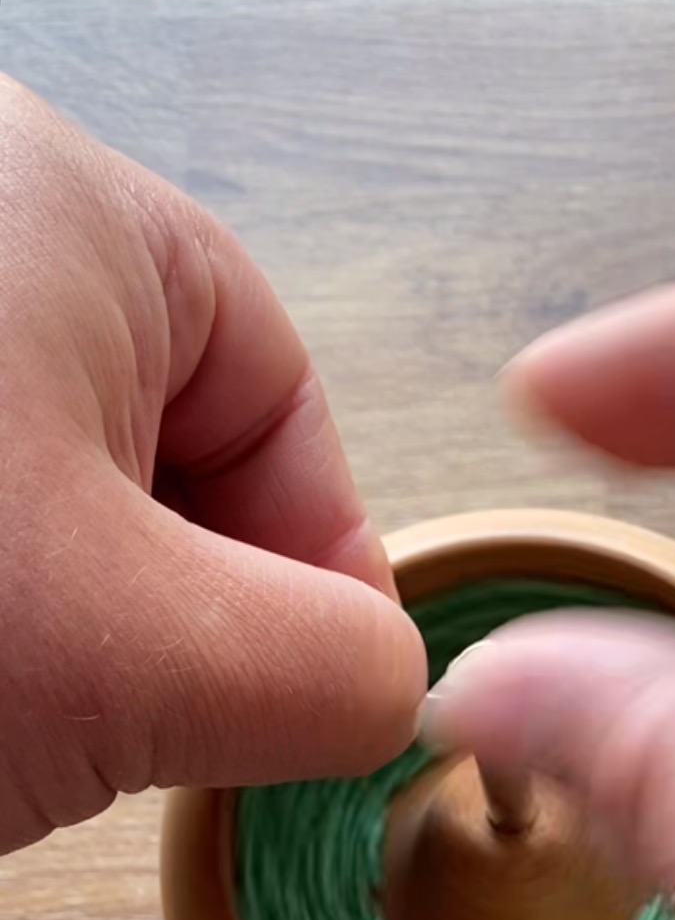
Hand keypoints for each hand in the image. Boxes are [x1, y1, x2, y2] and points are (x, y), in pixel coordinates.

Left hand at [0, 77, 424, 853]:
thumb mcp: (134, 653)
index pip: (276, 385)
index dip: (321, 558)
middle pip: (164, 442)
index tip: (316, 690)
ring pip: (53, 498)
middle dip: (182, 605)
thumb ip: (327, 670)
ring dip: (76, 625)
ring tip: (24, 706)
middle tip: (150, 716)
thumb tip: (392, 691)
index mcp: (59, 203)